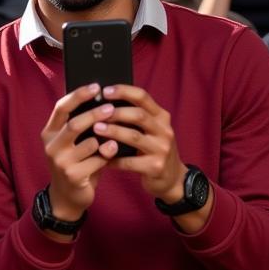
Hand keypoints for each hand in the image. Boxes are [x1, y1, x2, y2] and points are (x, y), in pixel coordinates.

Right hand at [41, 83, 116, 220]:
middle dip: (95, 114)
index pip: (61, 108)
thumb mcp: (73, 143)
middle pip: (74, 124)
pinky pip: (96, 161)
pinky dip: (107, 156)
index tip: (96, 86)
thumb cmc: (76, 163)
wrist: (68, 197)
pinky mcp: (72, 176)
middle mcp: (51, 146)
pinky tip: (114, 153)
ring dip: (105, 138)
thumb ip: (81, 126)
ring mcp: (60, 162)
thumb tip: (104, 101)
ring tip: (118, 135)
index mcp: (49, 133)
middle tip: (112, 107)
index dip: (78, 95)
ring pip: (89, 143)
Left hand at [92, 84, 187, 201]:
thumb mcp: (151, 130)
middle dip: (115, 113)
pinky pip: (129, 161)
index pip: (143, 97)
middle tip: (96, 113)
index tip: (105, 91)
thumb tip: (103, 103)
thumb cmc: (153, 149)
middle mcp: (164, 130)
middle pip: (138, 115)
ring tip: (95, 129)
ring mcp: (162, 149)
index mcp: (161, 117)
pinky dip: (113, 158)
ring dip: (112, 132)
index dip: (124, 92)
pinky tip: (100, 157)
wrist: (173, 178)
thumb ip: (135, 118)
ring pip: (133, 136)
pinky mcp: (156, 167)